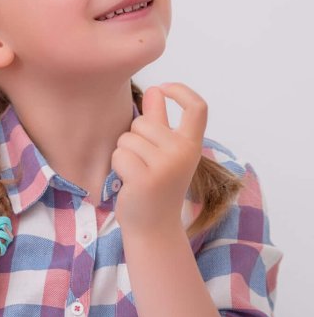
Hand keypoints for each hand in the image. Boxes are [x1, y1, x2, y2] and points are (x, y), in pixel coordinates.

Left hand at [111, 82, 207, 235]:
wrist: (153, 228)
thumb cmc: (156, 187)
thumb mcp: (163, 152)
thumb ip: (159, 120)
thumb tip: (155, 90)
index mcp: (192, 145)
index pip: (198, 107)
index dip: (181, 91)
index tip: (163, 89)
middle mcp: (183, 153)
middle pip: (143, 122)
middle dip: (133, 138)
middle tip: (142, 164)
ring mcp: (166, 166)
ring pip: (127, 138)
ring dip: (124, 154)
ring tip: (136, 175)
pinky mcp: (145, 178)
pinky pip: (119, 155)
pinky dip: (118, 167)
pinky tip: (128, 182)